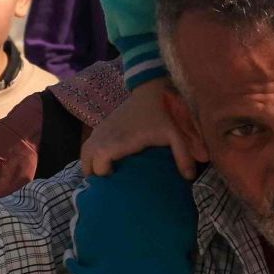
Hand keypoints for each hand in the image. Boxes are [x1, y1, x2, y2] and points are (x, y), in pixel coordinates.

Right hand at [79, 79, 198, 178]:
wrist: (151, 90)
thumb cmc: (162, 114)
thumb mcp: (175, 134)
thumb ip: (183, 155)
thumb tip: (189, 177)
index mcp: (121, 139)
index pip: (99, 159)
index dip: (102, 173)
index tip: (115, 178)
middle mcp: (107, 134)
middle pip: (86, 158)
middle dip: (92, 172)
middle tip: (107, 183)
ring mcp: (102, 128)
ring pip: (85, 151)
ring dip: (90, 164)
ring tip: (104, 175)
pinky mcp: (102, 125)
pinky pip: (89, 143)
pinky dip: (91, 155)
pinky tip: (104, 162)